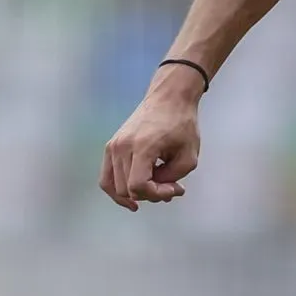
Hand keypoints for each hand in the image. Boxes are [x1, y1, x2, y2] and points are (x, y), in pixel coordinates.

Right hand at [99, 68, 203, 211]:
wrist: (169, 98)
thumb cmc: (182, 124)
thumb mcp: (189, 156)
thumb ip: (172, 178)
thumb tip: (158, 191)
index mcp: (141, 146)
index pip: (138, 186)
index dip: (157, 194)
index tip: (176, 187)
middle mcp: (121, 147)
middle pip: (127, 189)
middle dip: (150, 195)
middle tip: (171, 187)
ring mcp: (112, 147)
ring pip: (115, 187)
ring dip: (136, 194)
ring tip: (156, 188)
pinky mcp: (110, 147)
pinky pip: (106, 179)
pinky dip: (117, 191)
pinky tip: (134, 197)